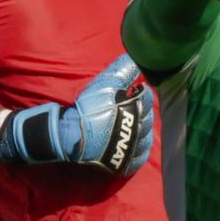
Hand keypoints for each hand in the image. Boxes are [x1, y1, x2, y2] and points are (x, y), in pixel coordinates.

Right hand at [0, 55, 155, 175]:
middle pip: (148, 118)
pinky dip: (139, 150)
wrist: (71, 135)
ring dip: (143, 131)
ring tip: (133, 125)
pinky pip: (140, 157)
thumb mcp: (105, 83)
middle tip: (132, 107)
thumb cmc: (88, 108)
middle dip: (142, 111)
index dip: (141, 93)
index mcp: (136, 109)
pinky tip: (134, 144)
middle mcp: (138, 129)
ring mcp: (132, 147)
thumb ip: (123, 70)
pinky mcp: (125, 162)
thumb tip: (137, 59)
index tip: (134, 91)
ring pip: (146, 138)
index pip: (147, 99)